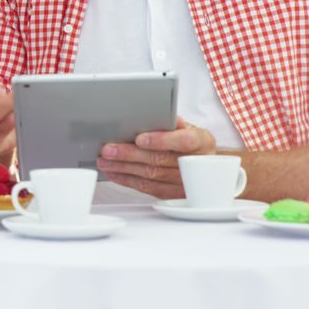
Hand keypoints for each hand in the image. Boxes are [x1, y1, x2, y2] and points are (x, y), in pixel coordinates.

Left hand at [97, 117, 216, 197]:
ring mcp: (185, 182)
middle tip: (109, 149)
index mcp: (202, 142)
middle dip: (130, 154)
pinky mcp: (173, 195)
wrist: (204, 164)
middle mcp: (195, 163)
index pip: (184, 141)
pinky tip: (114, 173)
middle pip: (160, 159)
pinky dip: (128, 180)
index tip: (140, 138)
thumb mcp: (188, 127)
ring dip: (123, 168)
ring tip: (104, 161)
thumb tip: (154, 114)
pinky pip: (148, 188)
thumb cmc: (191, 141)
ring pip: (151, 176)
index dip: (161, 140)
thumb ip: (171, 122)